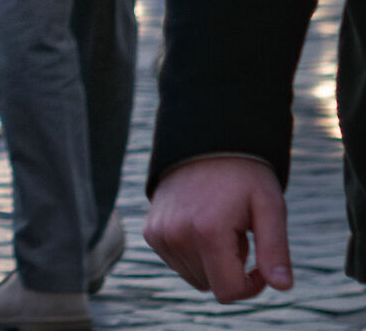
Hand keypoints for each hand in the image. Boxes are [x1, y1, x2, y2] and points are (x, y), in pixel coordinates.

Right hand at [146, 155, 292, 301]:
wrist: (203, 143)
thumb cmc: (243, 176)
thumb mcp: (269, 207)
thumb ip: (276, 250)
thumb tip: (282, 287)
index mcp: (207, 232)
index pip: (228, 291)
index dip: (251, 286)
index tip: (262, 265)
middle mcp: (176, 235)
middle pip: (211, 285)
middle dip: (230, 269)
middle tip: (239, 235)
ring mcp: (159, 234)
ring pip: (194, 277)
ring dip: (212, 262)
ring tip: (220, 227)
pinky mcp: (151, 232)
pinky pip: (178, 263)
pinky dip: (194, 254)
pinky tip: (202, 225)